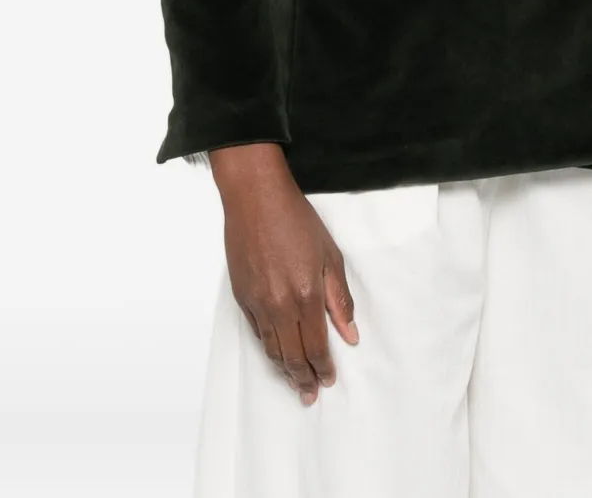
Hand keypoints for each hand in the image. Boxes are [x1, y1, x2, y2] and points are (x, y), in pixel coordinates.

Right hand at [209, 143, 358, 404]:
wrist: (255, 198)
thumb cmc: (297, 220)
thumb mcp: (330, 255)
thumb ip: (340, 298)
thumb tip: (350, 334)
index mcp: (306, 295)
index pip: (316, 346)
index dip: (323, 367)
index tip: (328, 381)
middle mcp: (279, 305)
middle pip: (291, 356)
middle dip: (303, 378)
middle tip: (310, 394)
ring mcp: (257, 302)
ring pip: (271, 348)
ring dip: (284, 368)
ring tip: (294, 380)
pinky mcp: (241, 295)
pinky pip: (257, 331)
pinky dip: (269, 347)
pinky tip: (277, 351)